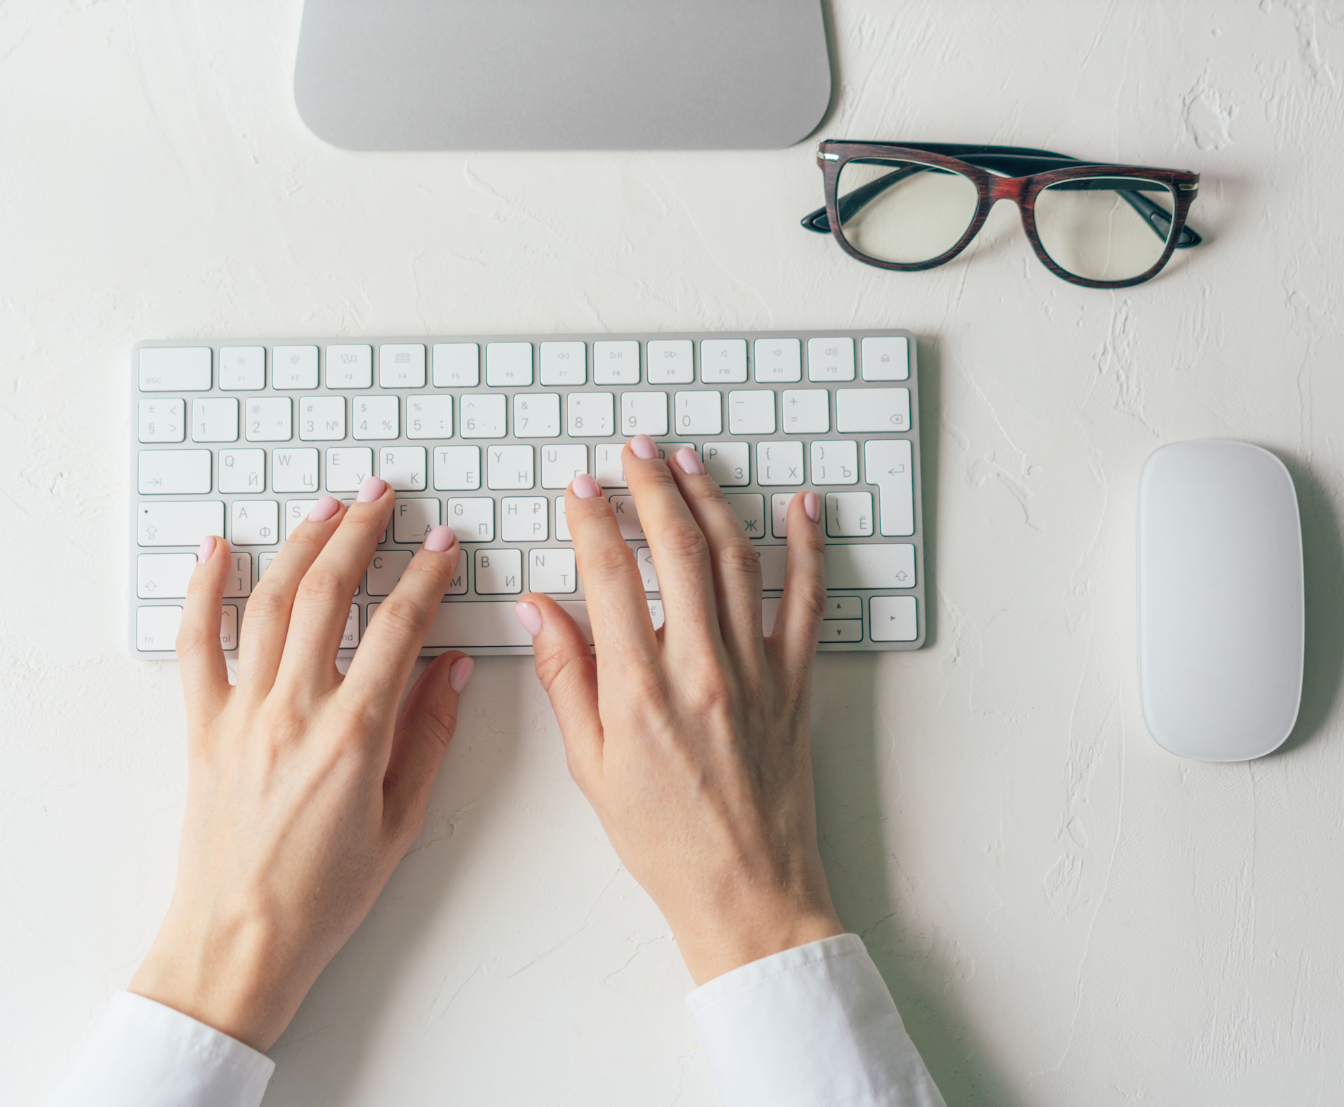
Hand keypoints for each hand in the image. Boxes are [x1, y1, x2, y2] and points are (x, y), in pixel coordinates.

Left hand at [130, 478, 469, 1049]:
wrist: (240, 942)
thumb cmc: (323, 897)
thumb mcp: (400, 822)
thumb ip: (429, 739)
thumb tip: (453, 670)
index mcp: (353, 736)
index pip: (398, 629)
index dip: (425, 577)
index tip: (443, 546)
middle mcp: (294, 712)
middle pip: (328, 594)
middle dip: (362, 534)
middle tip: (385, 498)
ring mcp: (241, 714)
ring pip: (269, 603)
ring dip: (300, 544)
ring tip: (326, 508)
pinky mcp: (201, 728)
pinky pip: (197, 645)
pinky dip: (202, 590)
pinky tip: (215, 550)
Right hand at [517, 436, 842, 984]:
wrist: (748, 891)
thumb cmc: (665, 841)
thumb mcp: (592, 765)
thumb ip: (565, 679)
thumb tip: (538, 611)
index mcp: (640, 690)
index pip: (610, 575)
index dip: (591, 520)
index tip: (579, 489)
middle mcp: (701, 668)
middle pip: (677, 550)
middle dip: (651, 487)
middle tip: (633, 451)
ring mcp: (756, 671)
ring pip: (737, 560)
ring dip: (711, 501)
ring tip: (690, 463)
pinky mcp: (795, 683)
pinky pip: (805, 600)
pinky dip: (806, 548)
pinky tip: (802, 508)